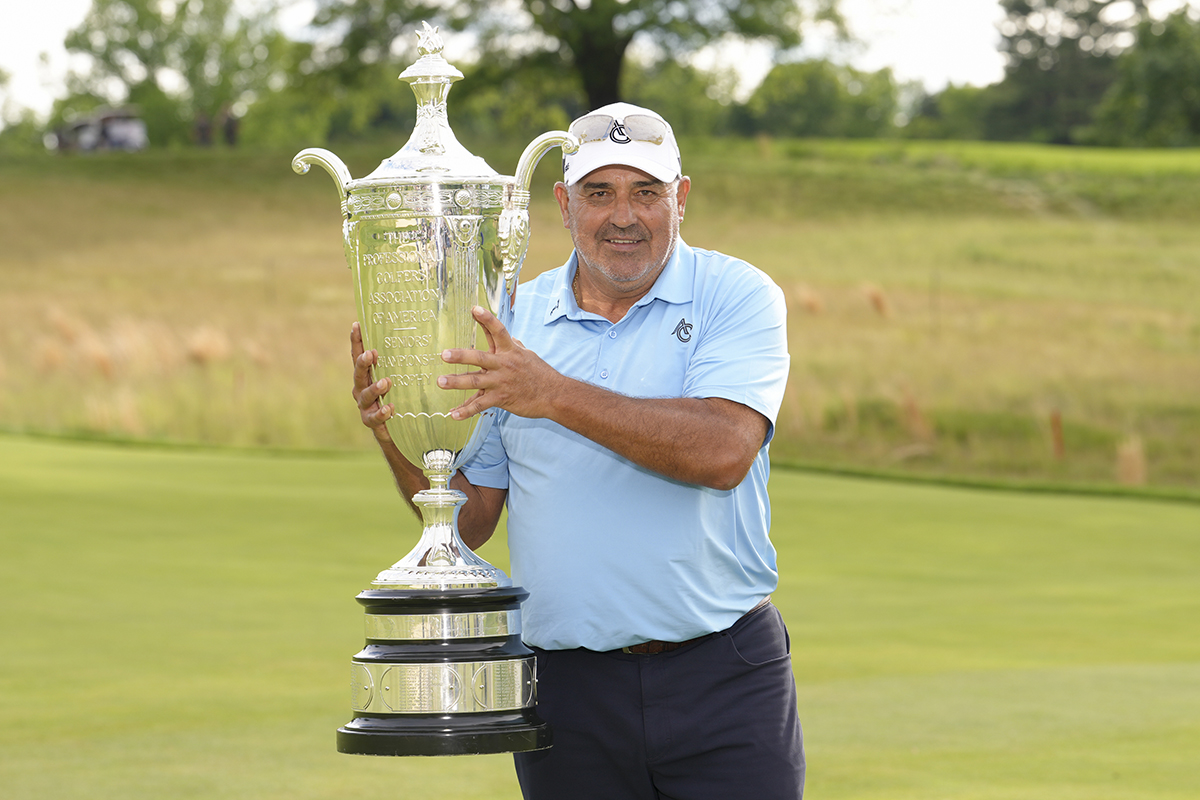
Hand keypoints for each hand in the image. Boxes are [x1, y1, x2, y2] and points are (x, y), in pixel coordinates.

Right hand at [350, 322, 393, 440]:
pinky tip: (390, 409)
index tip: (357, 325)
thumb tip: (412, 337)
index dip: (356, 341)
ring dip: (374, 388)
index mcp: (366, 376)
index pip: (359, 355)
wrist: (395, 430)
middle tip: (370, 354)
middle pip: (359, 374)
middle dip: (363, 363)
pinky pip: (375, 417)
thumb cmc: (396, 398)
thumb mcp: (397, 379)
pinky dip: (382, 413)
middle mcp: (361, 389)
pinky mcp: (371, 421)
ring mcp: (365, 406)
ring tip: (385, 382)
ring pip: (366, 395)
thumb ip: (397, 364)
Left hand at [439, 306, 561, 420]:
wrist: (554, 395)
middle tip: (444, 355)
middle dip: (461, 356)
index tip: (474, 309)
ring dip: (456, 382)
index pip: (498, 331)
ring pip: (475, 381)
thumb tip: (508, 337)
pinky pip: (480, 405)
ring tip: (440, 382)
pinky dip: (466, 411)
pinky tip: (453, 414)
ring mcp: (501, 382)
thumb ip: (514, 346)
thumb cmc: (541, 374)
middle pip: (479, 357)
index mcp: (510, 351)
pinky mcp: (501, 399)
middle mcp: (503, 365)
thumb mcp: (528, 355)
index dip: (487, 319)